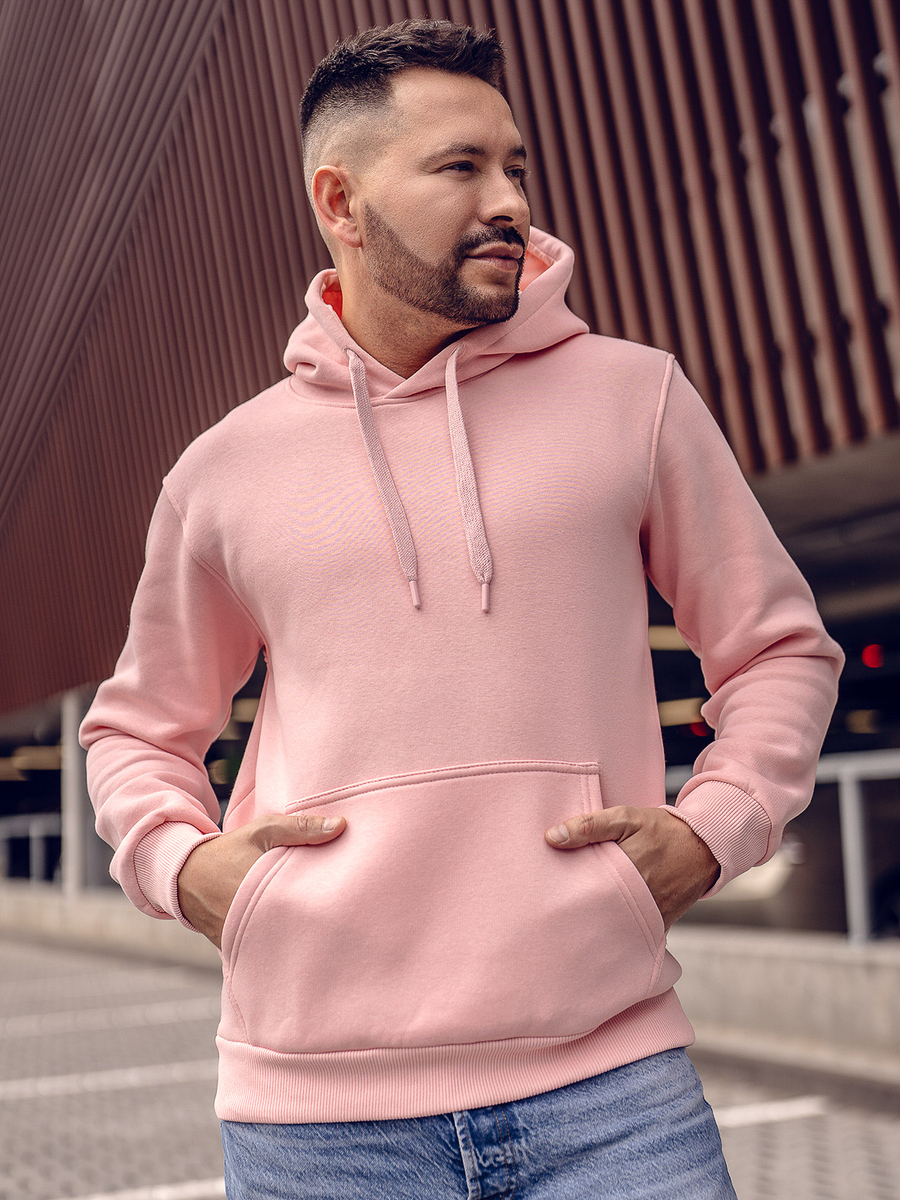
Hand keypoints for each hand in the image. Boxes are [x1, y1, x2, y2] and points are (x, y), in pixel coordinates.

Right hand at [177, 813, 345, 947]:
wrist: (187, 877)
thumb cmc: (230, 850)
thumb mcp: (263, 830)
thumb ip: (301, 827)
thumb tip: (342, 826)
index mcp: (262, 888)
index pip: (305, 903)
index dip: (327, 901)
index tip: (347, 897)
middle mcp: (252, 919)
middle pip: (299, 927)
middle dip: (319, 922)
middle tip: (345, 917)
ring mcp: (244, 937)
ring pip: (284, 942)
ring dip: (301, 935)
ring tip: (326, 930)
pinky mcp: (238, 949)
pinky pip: (267, 950)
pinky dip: (282, 944)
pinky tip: (300, 940)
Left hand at [545, 806, 719, 929]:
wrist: (704, 846)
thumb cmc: (660, 829)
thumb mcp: (626, 818)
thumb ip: (590, 825)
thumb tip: (552, 837)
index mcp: (625, 870)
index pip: (584, 890)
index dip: (564, 893)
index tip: (545, 894)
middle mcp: (638, 898)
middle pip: (595, 913)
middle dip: (575, 914)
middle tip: (552, 914)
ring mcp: (650, 915)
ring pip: (613, 927)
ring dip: (595, 925)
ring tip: (571, 926)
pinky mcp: (660, 925)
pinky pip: (634, 935)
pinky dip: (618, 932)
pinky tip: (600, 932)